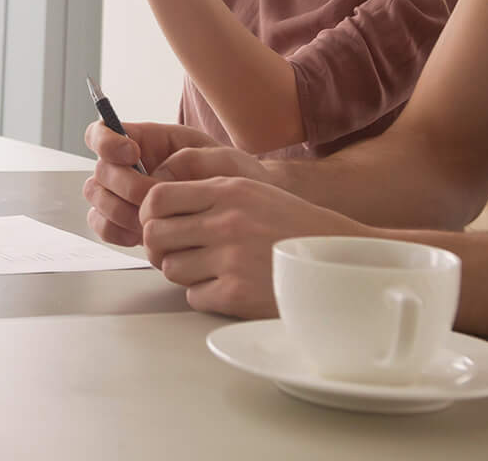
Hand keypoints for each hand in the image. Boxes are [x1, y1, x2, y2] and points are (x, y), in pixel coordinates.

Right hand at [81, 119, 233, 244]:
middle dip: (123, 185)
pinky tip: (138, 235)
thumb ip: (185, 160)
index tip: (131, 153)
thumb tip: (155, 177)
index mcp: (144, 140)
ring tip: (148, 220)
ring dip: (118, 210)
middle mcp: (127, 166)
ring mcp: (122, 195)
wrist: (243, 212)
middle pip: (100, 170)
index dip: (107, 141)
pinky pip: (103, 225)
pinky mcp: (123, 221)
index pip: (102, 132)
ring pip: (97, 198)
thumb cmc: (232, 178)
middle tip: (150, 197)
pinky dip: (115, 231)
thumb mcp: (218, 158)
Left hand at [140, 175, 368, 316]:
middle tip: (176, 252)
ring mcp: (231, 258)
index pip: (157, 197)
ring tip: (209, 269)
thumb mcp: (253, 191)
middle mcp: (226, 221)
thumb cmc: (292, 226)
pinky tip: (227, 287)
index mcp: (228, 190)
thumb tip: (154, 207)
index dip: (148, 214)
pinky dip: (204, 295)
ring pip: (171, 269)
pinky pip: (193, 296)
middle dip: (159, 246)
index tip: (157, 224)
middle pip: (155, 235)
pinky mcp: (237, 294)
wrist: (339, 261)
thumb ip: (208, 193)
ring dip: (183, 272)